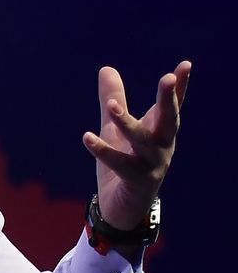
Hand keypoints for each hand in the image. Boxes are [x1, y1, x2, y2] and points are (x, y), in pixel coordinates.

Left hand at [83, 61, 190, 228]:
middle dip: (168, 99)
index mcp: (159, 133)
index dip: (180, 87)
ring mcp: (152, 165)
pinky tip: (86, 137)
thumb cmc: (124, 164)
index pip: (171, 106)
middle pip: (168, 120)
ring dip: (127, 123)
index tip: (186, 64)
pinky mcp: (136, 181)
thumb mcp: (116, 128)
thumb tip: (107, 68)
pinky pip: (119, 163)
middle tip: (167, 78)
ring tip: (111, 106)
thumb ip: (114, 100)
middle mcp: (161, 147)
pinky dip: (103, 150)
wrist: (123, 208)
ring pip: (143, 141)